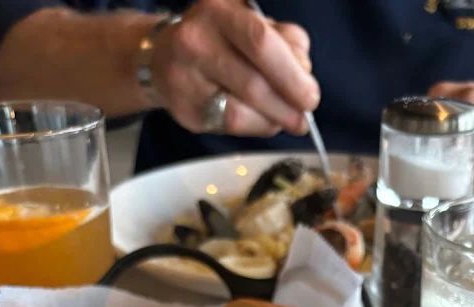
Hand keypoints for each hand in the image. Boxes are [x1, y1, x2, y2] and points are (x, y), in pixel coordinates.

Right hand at [151, 0, 317, 135]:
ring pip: (241, 112)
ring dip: (273, 120)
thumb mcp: (251, 23)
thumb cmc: (220, 39)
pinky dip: (256, 127)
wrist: (163, 57)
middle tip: (304, 117)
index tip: (311, 96)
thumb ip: (284, 42)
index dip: (291, 74)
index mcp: (219, 10)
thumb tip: (304, 75)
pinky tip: (264, 120)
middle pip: (253, 83)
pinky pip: (229, 127)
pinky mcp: (185, 110)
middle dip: (287, 105)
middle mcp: (196, 40)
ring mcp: (186, 78)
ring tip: (287, 119)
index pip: (261, 41)